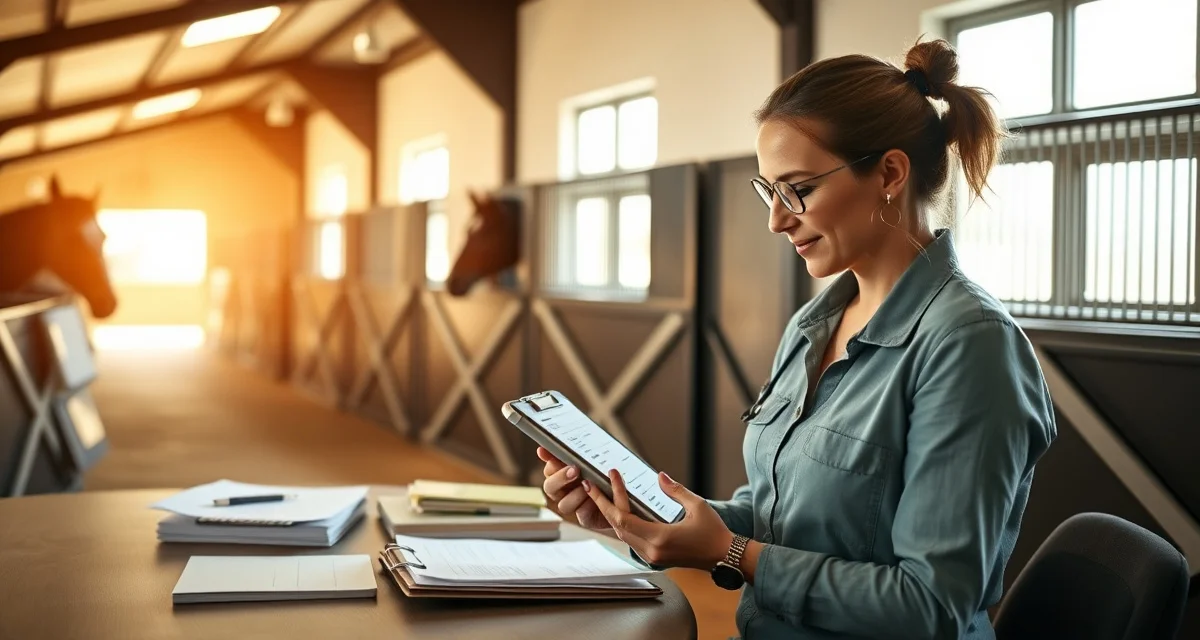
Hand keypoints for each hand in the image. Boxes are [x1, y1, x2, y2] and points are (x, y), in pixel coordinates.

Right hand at [537, 447, 608, 530]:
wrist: (624, 496)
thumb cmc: (605, 474)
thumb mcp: (593, 461)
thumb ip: (576, 454)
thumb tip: (544, 448)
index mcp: (561, 475)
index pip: (549, 468)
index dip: (550, 461)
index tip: (552, 454)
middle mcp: (563, 491)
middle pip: (549, 487)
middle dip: (561, 478)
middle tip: (575, 470)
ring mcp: (573, 506)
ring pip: (563, 504)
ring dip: (576, 494)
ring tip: (589, 486)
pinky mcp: (585, 518)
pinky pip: (581, 514)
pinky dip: (588, 506)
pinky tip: (596, 499)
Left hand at [583, 468, 733, 570]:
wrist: (725, 557)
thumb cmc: (714, 532)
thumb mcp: (697, 506)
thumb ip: (675, 490)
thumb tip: (659, 476)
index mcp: (659, 538)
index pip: (623, 520)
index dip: (608, 500)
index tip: (599, 483)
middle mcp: (651, 550)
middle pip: (617, 527)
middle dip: (602, 505)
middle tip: (591, 485)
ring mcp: (652, 556)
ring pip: (622, 534)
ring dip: (611, 514)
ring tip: (602, 495)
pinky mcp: (655, 557)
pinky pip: (631, 539)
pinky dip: (622, 524)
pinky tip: (619, 510)